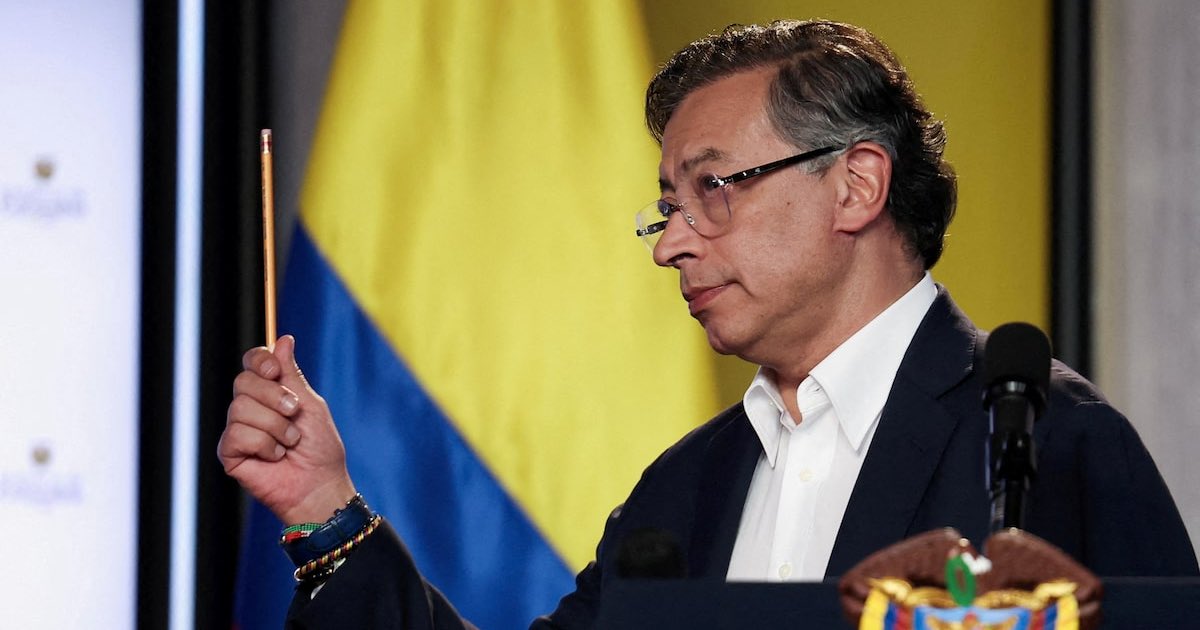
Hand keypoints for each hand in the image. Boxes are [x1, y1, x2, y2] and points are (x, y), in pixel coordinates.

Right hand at [218, 335, 356, 523]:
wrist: (320, 484)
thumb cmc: (320, 448)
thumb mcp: (310, 405)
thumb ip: (291, 375)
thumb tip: (283, 340)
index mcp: (270, 392)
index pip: (251, 362)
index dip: (259, 361)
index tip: (275, 371)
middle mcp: (250, 407)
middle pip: (243, 381)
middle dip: (274, 397)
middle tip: (293, 413)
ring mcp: (238, 429)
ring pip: (240, 408)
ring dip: (275, 426)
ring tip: (289, 443)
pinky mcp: (230, 452)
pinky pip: (237, 434)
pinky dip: (264, 445)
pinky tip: (274, 457)